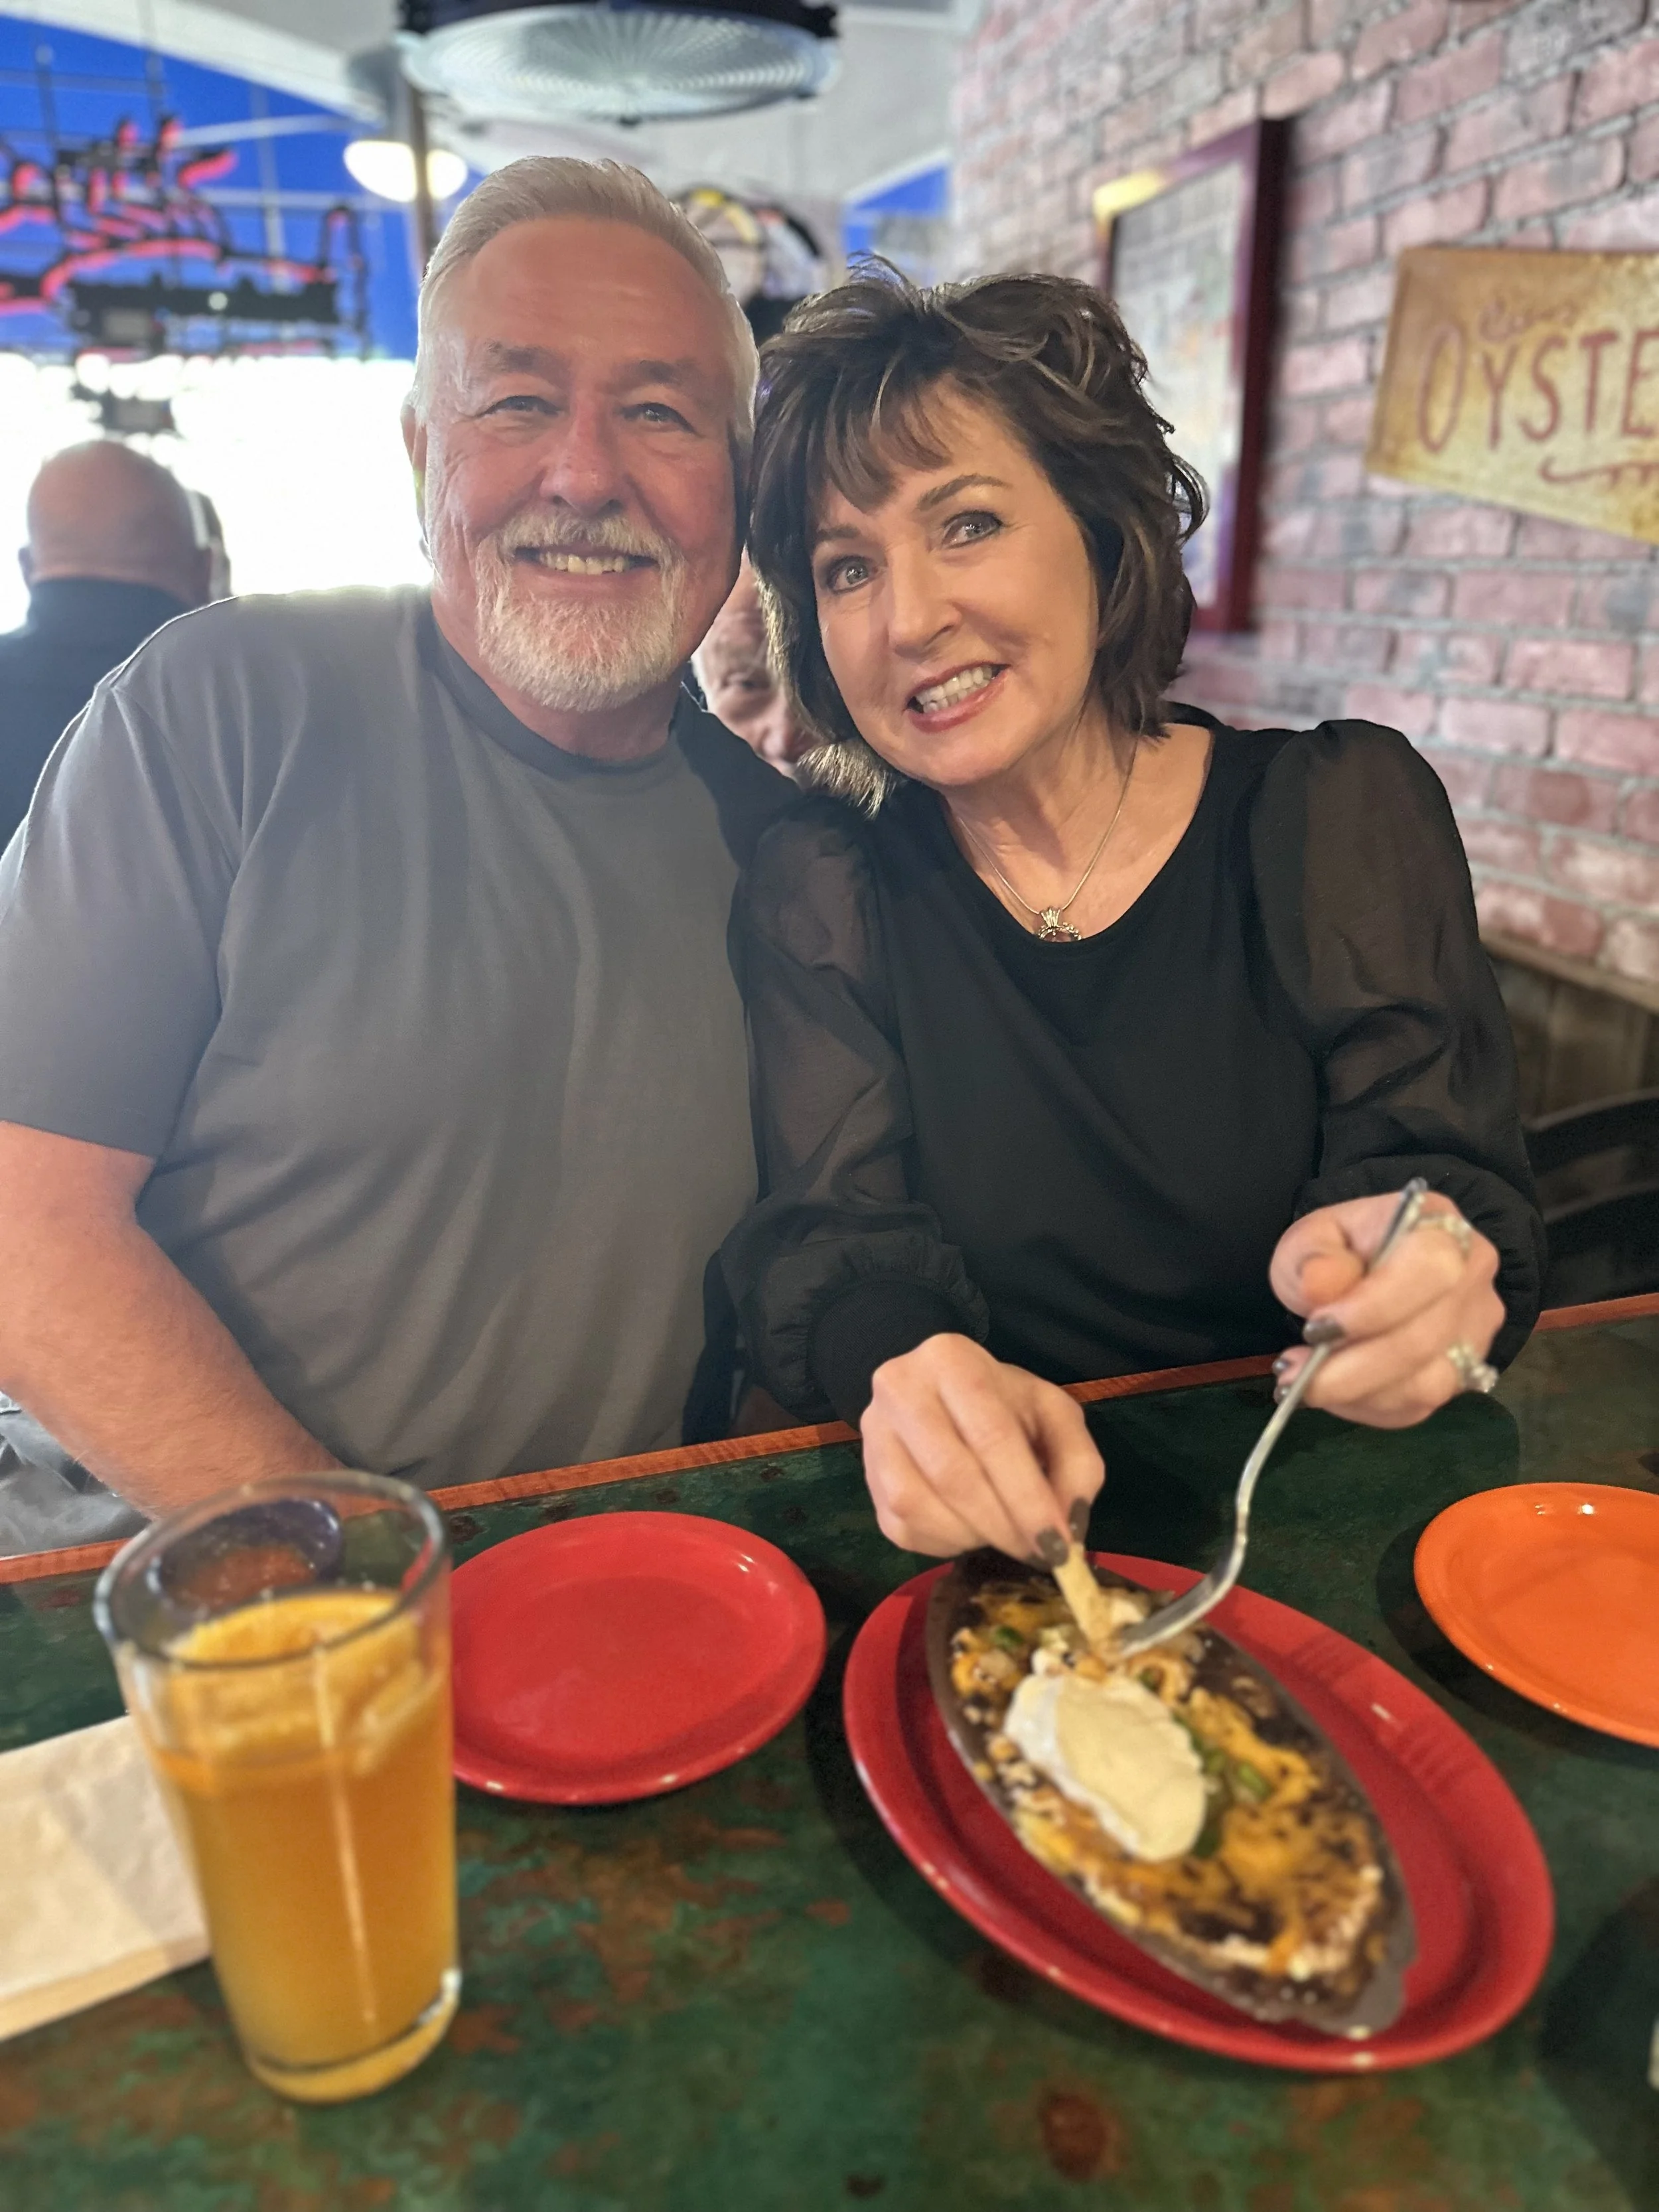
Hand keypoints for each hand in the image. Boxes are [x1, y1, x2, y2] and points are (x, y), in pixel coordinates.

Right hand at [859, 1334, 1103, 1558]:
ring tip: (1003, 1535)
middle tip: (1040, 1554)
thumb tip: (1069, 1525)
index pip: (992, 1436)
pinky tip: (971, 1531)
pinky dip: (944, 1543)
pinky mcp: (866, 1478)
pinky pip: (900, 1527)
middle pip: (952, 1474)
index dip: (1028, 1498)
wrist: (943, 1395)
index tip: (1058, 1544)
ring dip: (971, 1536)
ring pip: (917, 1504)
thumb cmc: (1004, 1404)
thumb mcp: (1054, 1415)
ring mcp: (873, 1435)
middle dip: (1003, 1526)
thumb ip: (1077, 1463)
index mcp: (951, 1360)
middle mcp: (899, 1389)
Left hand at [1270, 1191, 1503, 1428]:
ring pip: (1426, 1385)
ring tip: (1305, 1381)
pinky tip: (1335, 1391)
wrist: (1365, 1272)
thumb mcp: (1311, 1239)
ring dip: (1355, 1392)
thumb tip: (1320, 1284)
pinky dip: (1366, 1406)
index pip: (1429, 1268)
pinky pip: (1417, 1407)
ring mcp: (1475, 1330)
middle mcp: (1473, 1277)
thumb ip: (1312, 1256)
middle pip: (1424, 1339)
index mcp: (1439, 1226)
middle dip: (1351, 1368)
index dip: (1374, 1308)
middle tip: (1291, 1373)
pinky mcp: (1465, 1373)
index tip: (1316, 1329)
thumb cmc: (1340, 1251)